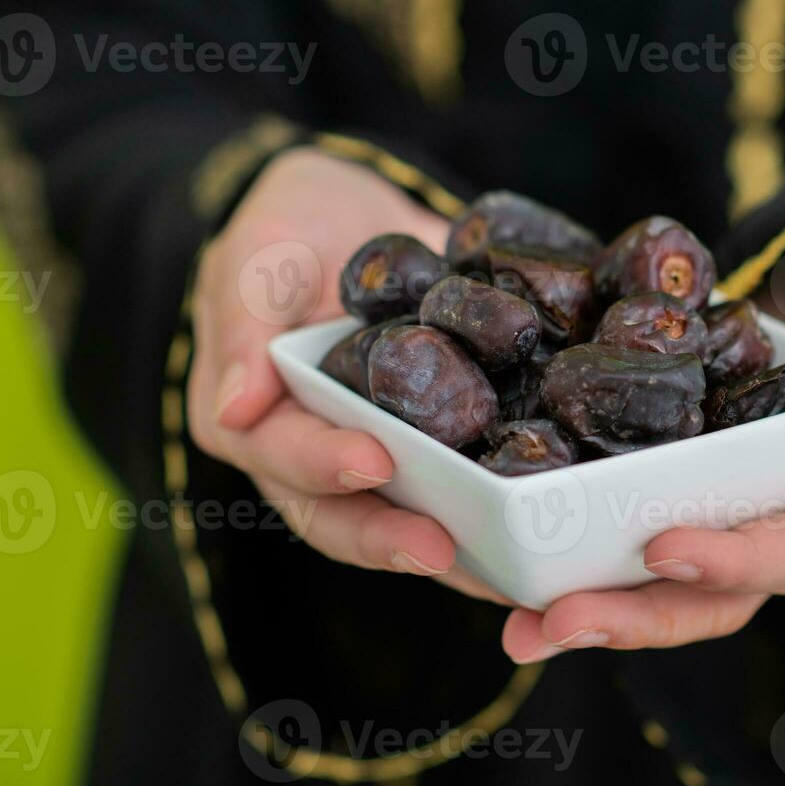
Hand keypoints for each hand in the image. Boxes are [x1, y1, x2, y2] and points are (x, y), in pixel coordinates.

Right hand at [185, 148, 505, 601]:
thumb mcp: (257, 256)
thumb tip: (236, 408)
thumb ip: (243, 323)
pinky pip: (464, 490)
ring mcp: (377, 459)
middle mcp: (314, 458)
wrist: (351, 211)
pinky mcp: (433, 449)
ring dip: (458, 553)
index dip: (324, 464)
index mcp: (257, 420)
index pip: (284, 456)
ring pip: (410, 520)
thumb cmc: (288, 228)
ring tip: (509, 574)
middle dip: (394, 537)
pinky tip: (549, 534)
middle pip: (344, 517)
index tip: (373, 461)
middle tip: (444, 549)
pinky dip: (501, 514)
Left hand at [501, 221, 784, 660]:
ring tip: (517, 623)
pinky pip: (625, 525)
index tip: (662, 547)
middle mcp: (776, 515)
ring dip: (590, 605)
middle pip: (710, 594)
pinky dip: (574, 548)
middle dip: (634, 617)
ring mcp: (724, 505)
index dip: (732, 561)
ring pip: (659, 580)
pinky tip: (508, 558)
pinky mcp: (679, 477)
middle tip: (550, 625)